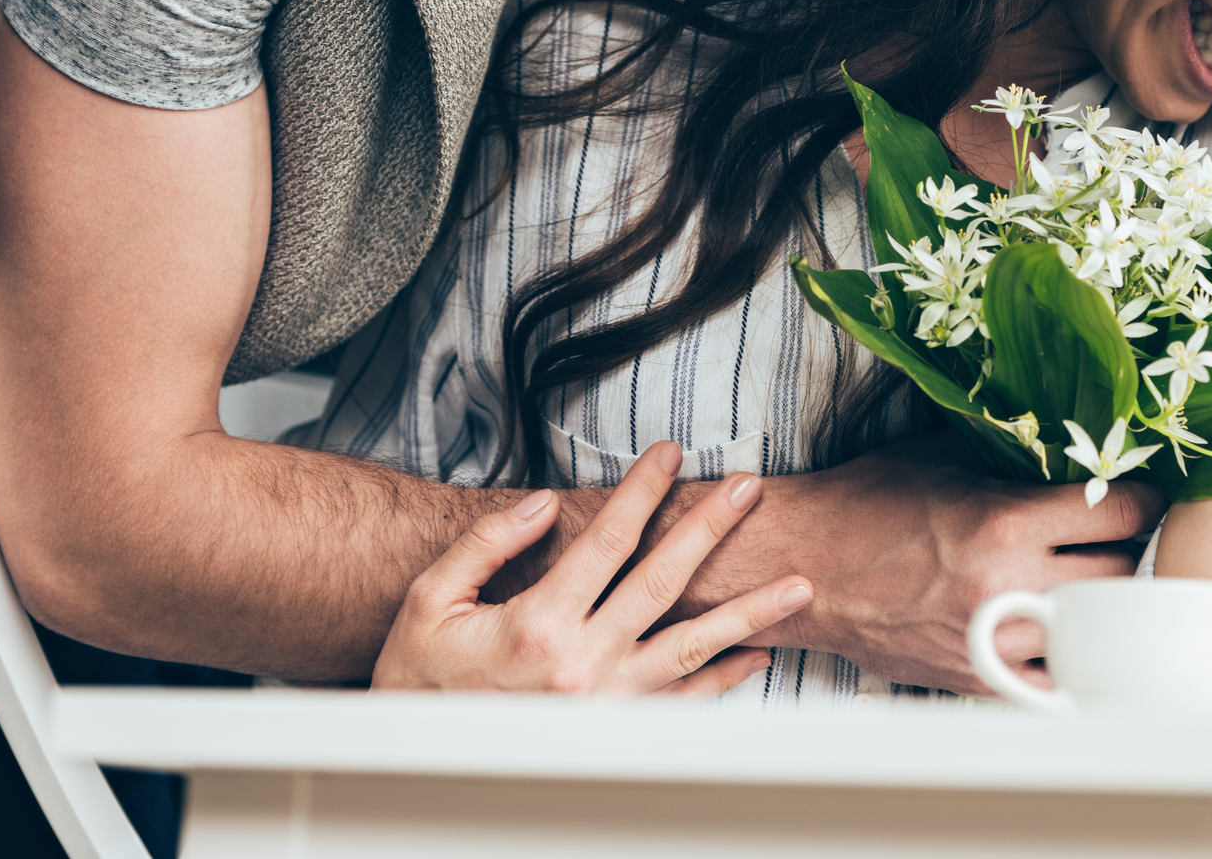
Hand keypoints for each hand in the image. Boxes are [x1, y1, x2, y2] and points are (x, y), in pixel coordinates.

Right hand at [372, 442, 810, 694]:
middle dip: (710, 530)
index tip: (671, 453)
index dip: (642, 491)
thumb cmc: (417, 677)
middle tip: (749, 490)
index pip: (607, 541)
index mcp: (537, 625)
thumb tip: (546, 505)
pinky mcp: (613, 730)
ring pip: (692, 648)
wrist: (413, 758)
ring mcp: (605, 702)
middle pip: (663, 583)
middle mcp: (581, 665)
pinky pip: (681, 704)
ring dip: (749, 612)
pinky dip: (725, 681)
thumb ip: (488, 546)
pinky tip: (759, 654)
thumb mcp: (429, 601)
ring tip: (797, 583)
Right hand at [734, 435, 1164, 695]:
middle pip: (1122, 574)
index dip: (1142, 496)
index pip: (1123, 513)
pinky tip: (1061, 626)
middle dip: (1126, 548)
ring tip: (1086, 575)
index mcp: (1004, 523)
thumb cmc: (867, 503)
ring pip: (1095, 629)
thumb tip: (1076, 442)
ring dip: (1100, 601)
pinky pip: (1056, 679)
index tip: (1139, 490)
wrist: (805, 566)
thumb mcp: (944, 456)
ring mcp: (995, 642)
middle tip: (1114, 531)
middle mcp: (1008, 587)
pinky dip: (1067, 653)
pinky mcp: (979, 679)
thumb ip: (1015, 455)